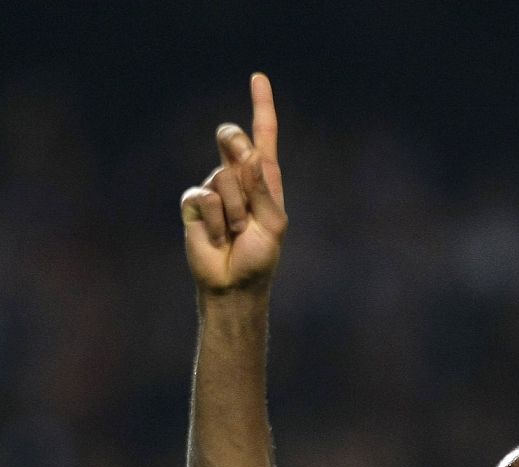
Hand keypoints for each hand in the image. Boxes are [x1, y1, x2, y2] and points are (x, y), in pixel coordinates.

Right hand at [181, 73, 286, 292]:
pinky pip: (205, 197)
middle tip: (246, 192)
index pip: (263, 138)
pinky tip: (217, 237)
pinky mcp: (193, 203)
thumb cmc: (259, 258)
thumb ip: (263, 190)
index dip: (261, 108)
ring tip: (236, 234)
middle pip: (233, 141)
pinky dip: (216, 221)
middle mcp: (238, 178)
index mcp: (264, 180)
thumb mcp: (273, 225)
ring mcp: (214, 188)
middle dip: (239, 155)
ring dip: (235, 212)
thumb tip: (249, 157)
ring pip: (224, 178)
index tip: (258, 77)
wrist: (234, 285)